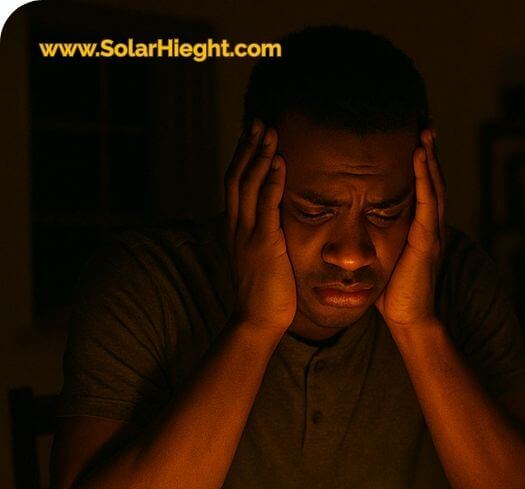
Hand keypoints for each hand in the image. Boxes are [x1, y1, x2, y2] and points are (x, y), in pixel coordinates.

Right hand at [224, 120, 295, 336]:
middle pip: (237, 176)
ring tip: (269, 131)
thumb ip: (266, 237)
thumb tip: (277, 223)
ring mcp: (248, 234)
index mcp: (236, 229)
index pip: (235, 184)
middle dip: (247, 147)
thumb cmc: (267, 294)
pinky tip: (279, 162)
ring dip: (259, 155)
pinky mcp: (264, 244)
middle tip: (258, 121)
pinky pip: (266, 205)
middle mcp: (236, 227)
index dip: (242, 158)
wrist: (258, 321)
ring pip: (248, 185)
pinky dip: (271, 181)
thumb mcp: (263, 258)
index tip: (252, 136)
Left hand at [377, 128, 445, 327]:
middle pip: (433, 180)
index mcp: (420, 229)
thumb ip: (375, 241)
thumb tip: (353, 228)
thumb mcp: (383, 259)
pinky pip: (427, 202)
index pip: (423, 188)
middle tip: (425, 123)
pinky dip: (424, 177)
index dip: (421, 163)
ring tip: (425, 131)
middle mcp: (430, 226)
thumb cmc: (393, 293)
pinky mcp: (427, 240)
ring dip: (430, 157)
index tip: (415, 138)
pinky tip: (419, 157)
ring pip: (434, 185)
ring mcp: (432, 232)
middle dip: (429, 151)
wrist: (408, 319)